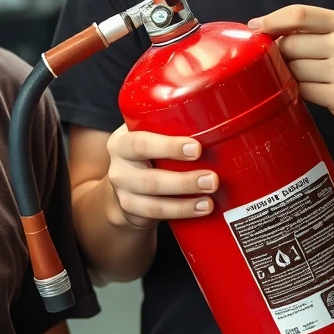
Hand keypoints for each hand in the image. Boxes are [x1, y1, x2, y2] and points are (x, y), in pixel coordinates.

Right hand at [104, 125, 218, 228]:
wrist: (128, 185)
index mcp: (122, 141)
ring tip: (210, 200)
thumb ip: (170, 128)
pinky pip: (156, 213)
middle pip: (149, 178)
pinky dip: (181, 211)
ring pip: (153, 200)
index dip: (169, 147)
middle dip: (183, 181)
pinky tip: (200, 208)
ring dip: (184, 202)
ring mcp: (123, 191)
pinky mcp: (131, 210)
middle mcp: (119, 166)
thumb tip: (214, 120)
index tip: (197, 148)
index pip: (141, 142)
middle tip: (213, 179)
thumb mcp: (150, 135)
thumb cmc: (149, 153)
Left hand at [248, 5, 333, 127]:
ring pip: (293, 69)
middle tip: (289, 60)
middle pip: (290, 44)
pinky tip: (312, 89)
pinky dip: (299, 90)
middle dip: (281, 53)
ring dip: (289, 74)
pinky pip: (301, 90)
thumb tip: (258, 28)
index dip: (271, 20)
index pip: (298, 14)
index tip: (255, 27)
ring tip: (305, 75)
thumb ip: (305, 27)